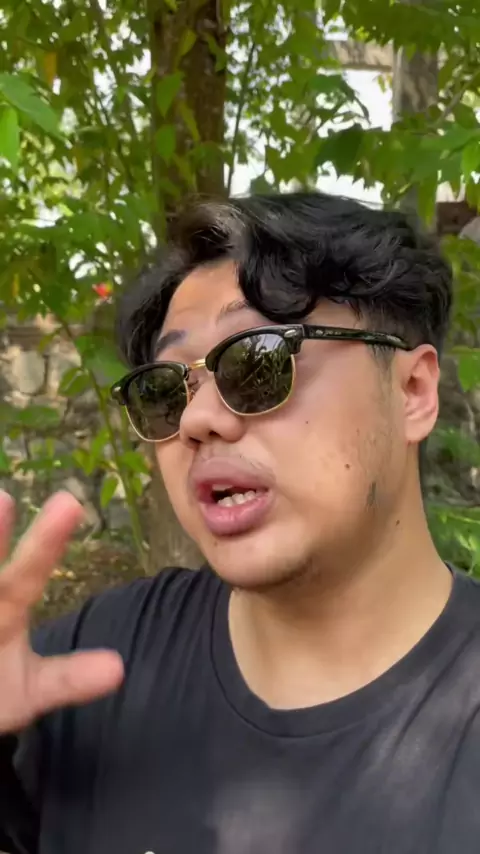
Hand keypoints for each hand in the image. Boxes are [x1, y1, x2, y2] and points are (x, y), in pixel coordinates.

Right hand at [0, 491, 123, 734]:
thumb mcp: (26, 691)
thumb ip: (67, 678)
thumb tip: (117, 669)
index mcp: (6, 609)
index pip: (24, 575)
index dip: (45, 544)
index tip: (68, 503)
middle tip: (3, 497)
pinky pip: (11, 653)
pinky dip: (38, 649)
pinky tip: (74, 639)